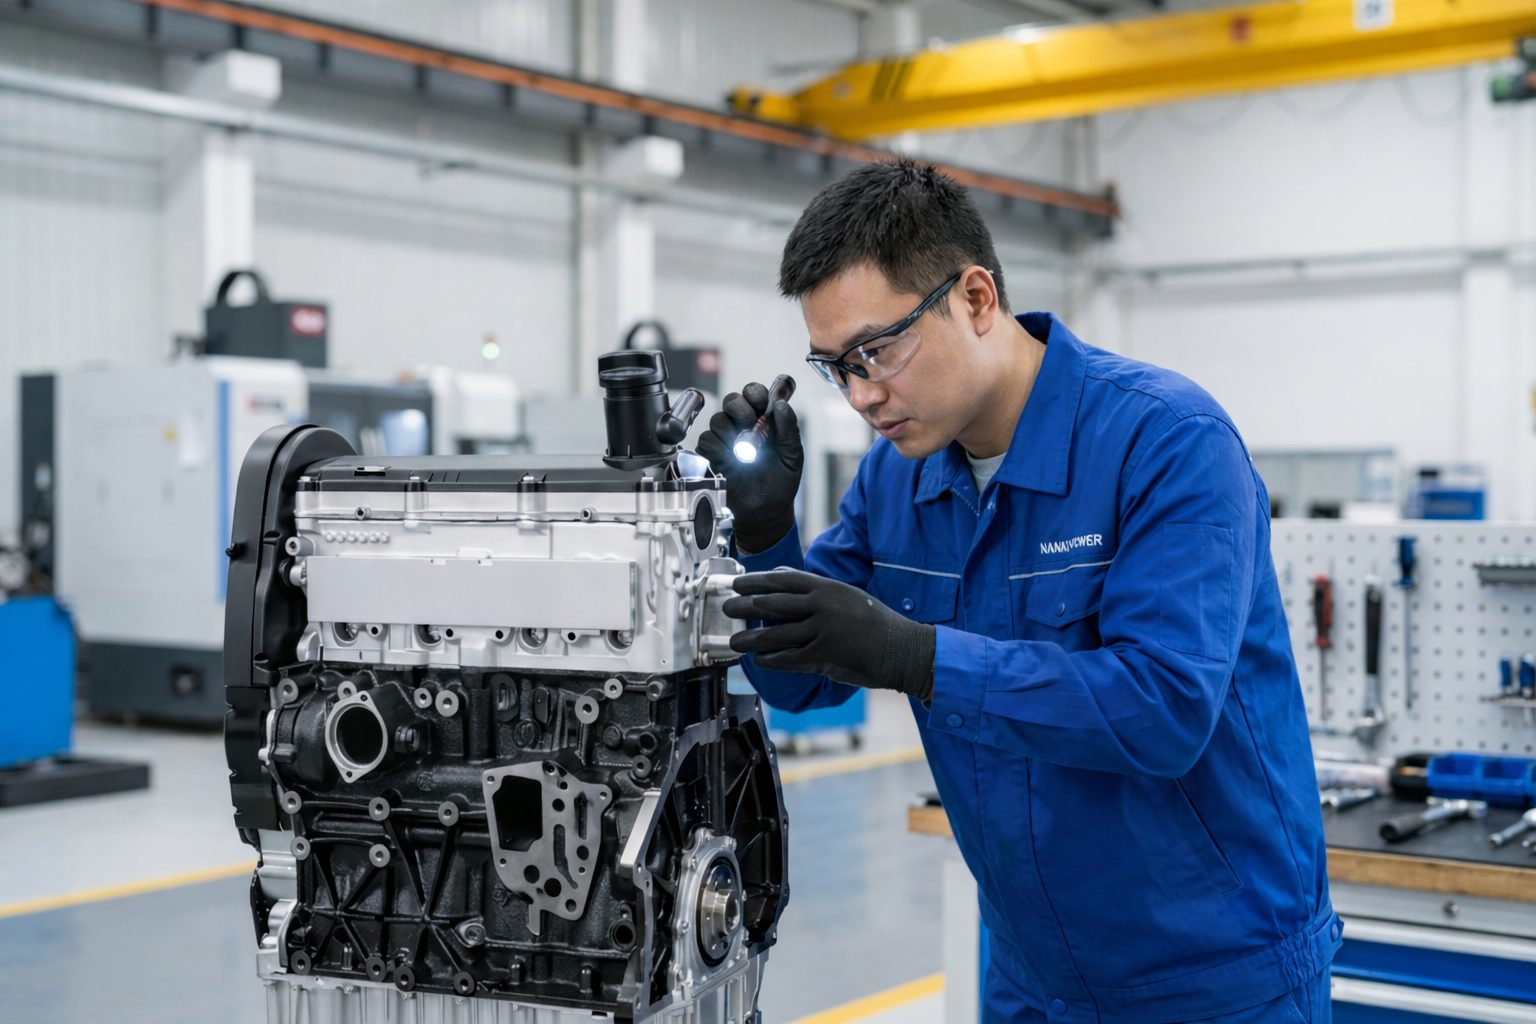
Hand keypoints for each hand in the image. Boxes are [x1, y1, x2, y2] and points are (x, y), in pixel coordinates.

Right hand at [695, 382, 802, 552]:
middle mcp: (742, 426)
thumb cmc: (780, 482)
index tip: (763, 405)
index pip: (753, 393)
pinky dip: (719, 448)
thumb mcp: (792, 455)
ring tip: (745, 452)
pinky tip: (733, 460)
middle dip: (741, 409)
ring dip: (732, 433)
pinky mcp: (711, 455)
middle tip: (751, 425)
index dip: (756, 394)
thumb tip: (781, 405)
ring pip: (718, 419)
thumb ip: (789, 429)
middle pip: (731, 400)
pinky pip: (707, 440)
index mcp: (762, 421)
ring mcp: (725, 440)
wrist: (766, 511)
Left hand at [723, 570, 934, 698]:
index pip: (782, 580)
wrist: (902, 649)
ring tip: (735, 642)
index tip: (737, 583)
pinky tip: (760, 660)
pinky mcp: (824, 655)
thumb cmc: (874, 622)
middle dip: (745, 607)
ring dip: (751, 639)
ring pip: (775, 634)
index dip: (756, 581)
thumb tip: (780, 575)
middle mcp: (822, 605)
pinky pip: (789, 658)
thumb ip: (814, 588)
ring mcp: (822, 630)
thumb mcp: (846, 596)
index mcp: (827, 587)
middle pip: (772, 604)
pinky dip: (771, 660)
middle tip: (727, 608)